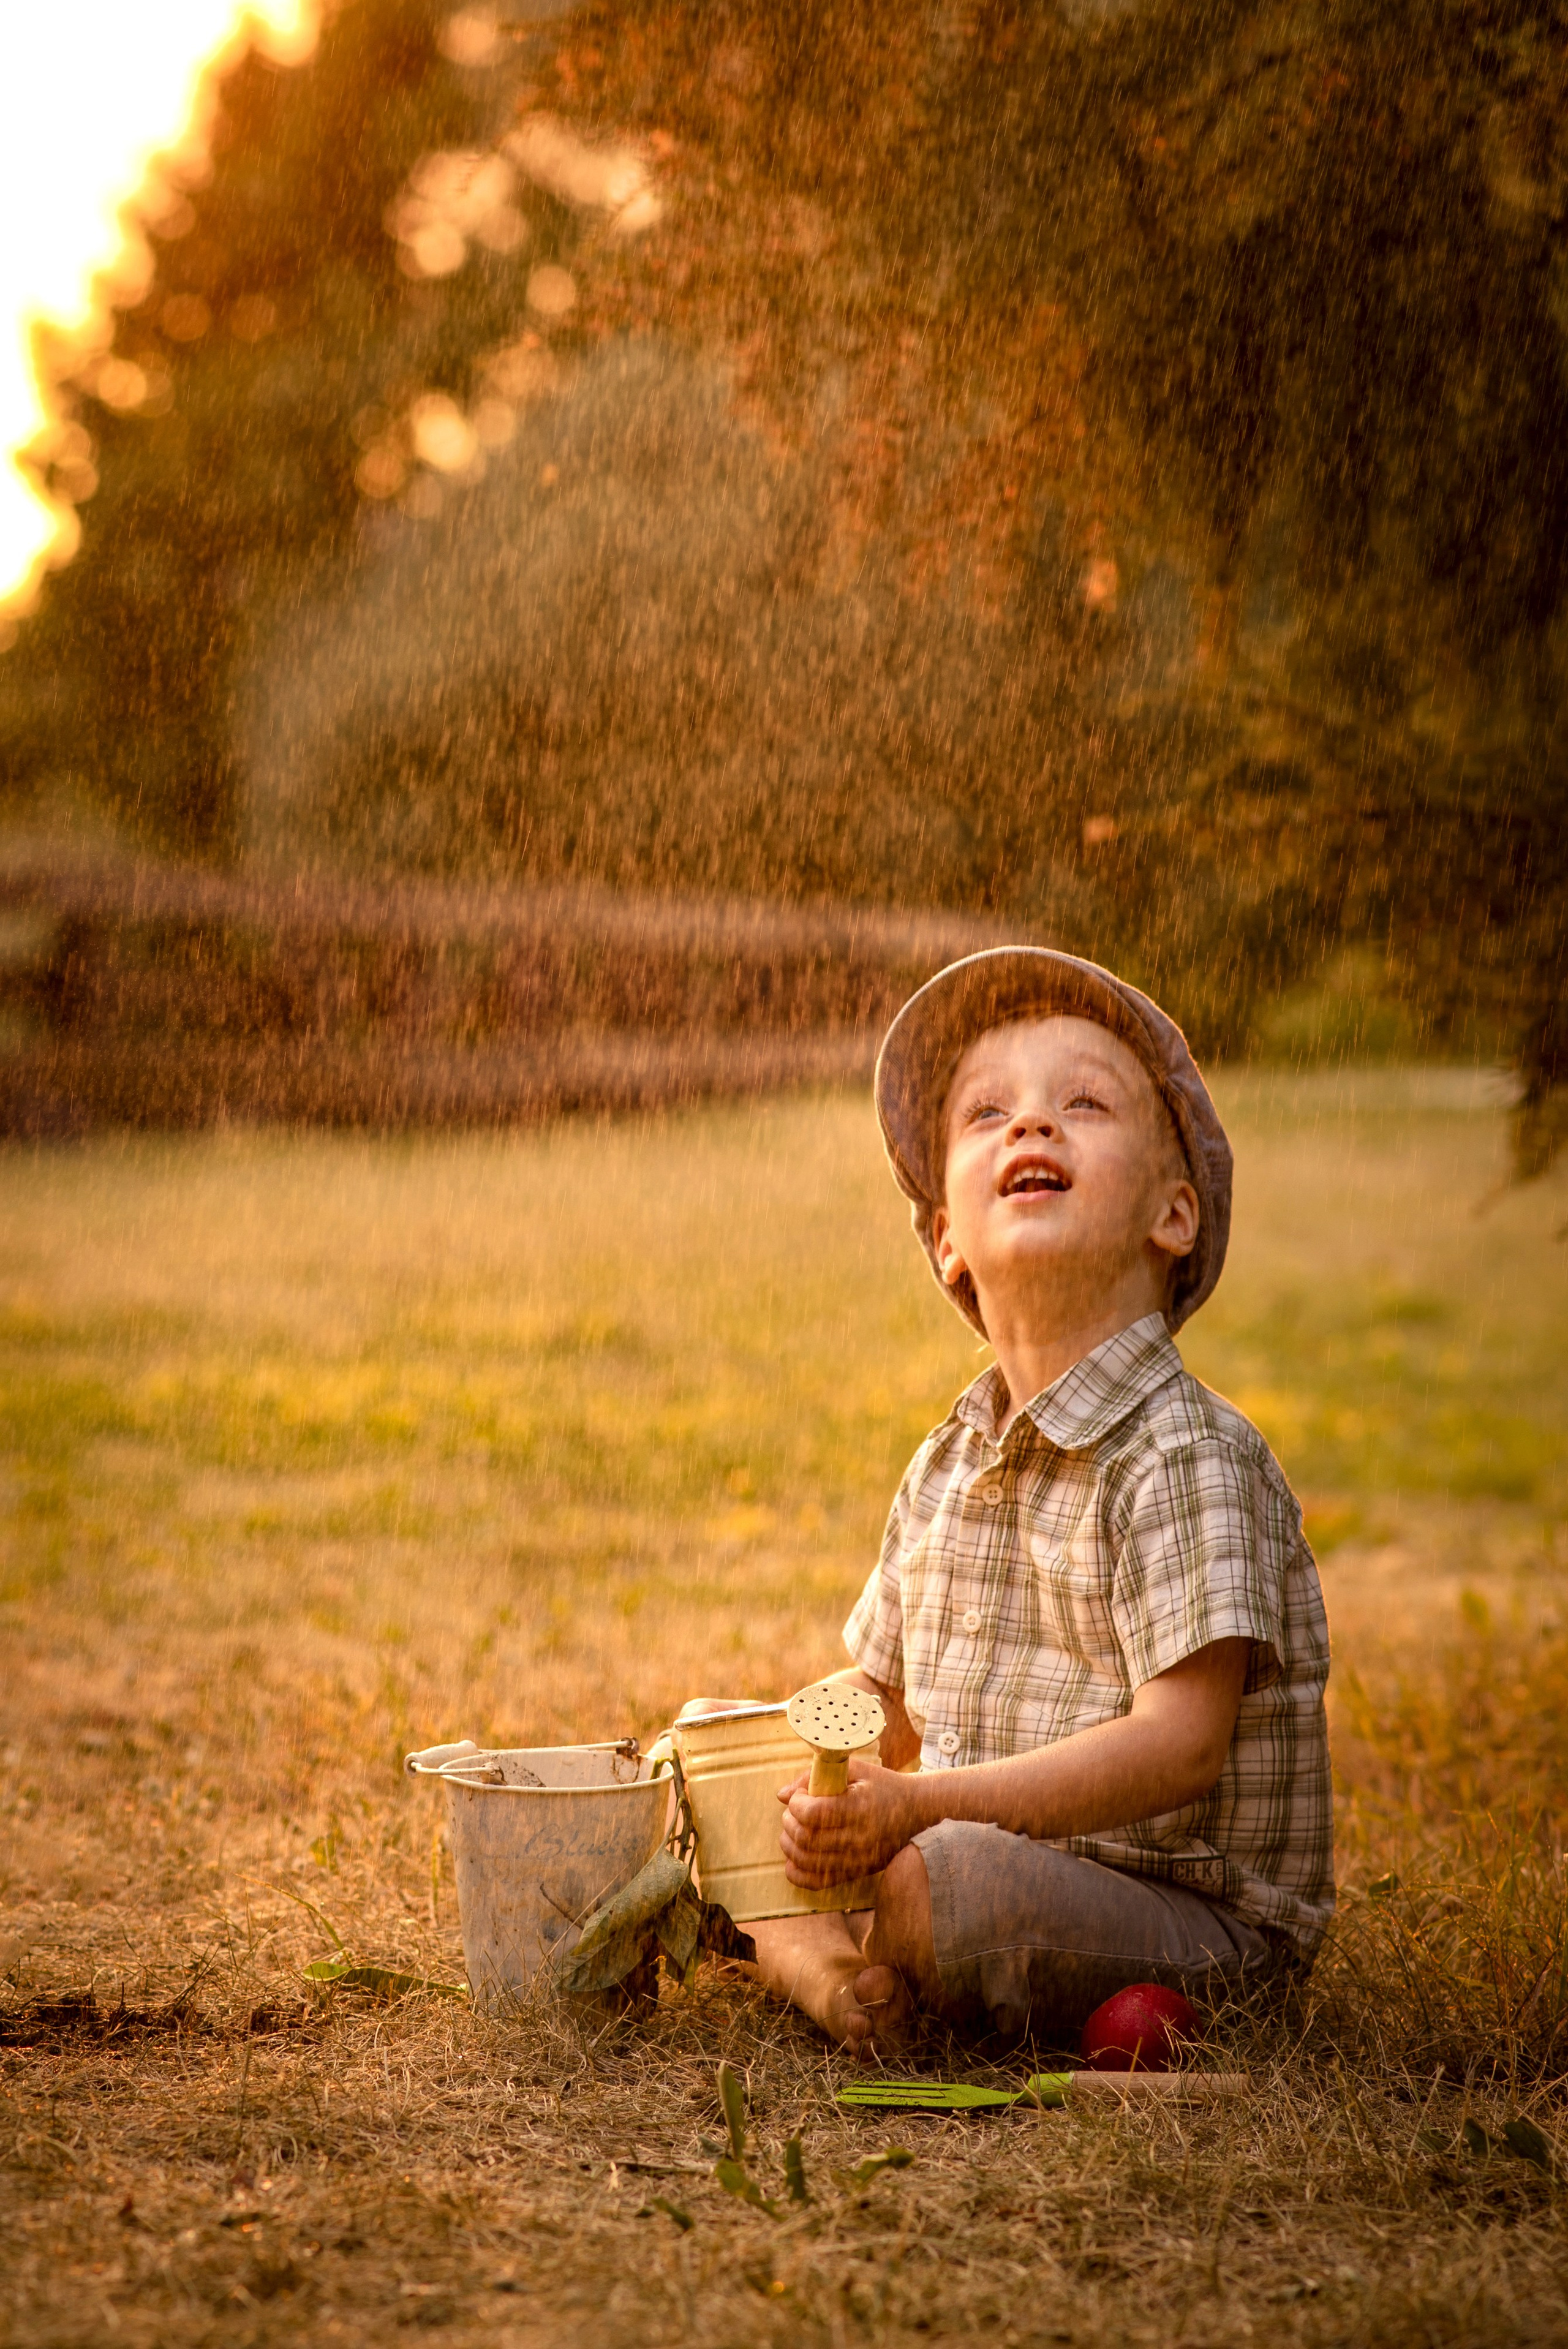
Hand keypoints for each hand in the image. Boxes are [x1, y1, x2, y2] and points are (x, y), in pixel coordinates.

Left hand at [776, 1756, 919, 1887]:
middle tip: (794, 1811)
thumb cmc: (882, 1786)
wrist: (916, 1813)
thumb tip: (781, 1795)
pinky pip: (816, 1883)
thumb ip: (816, 1776)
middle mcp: (859, 1838)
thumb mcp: (855, 1770)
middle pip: (807, 1838)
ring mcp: (858, 1860)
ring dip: (789, 1844)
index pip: (814, 1814)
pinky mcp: (855, 1873)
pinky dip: (796, 1872)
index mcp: (860, 1808)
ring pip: (807, 1861)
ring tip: (794, 1829)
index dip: (796, 1804)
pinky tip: (795, 1855)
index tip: (800, 1796)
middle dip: (789, 1822)